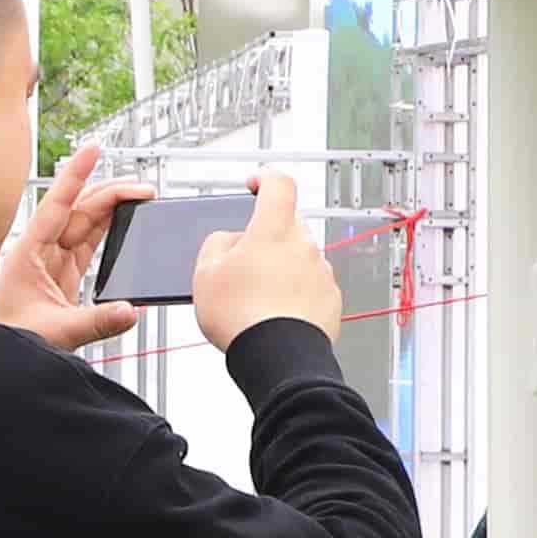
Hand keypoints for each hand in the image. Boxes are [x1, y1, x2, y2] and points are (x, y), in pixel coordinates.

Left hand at [0, 140, 150, 353]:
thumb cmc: (9, 342)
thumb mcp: (55, 333)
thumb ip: (96, 323)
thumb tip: (131, 311)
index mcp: (28, 254)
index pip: (56, 206)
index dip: (76, 176)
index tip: (93, 149)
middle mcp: (39, 252)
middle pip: (77, 211)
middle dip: (109, 194)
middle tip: (142, 188)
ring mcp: (52, 264)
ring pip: (85, 226)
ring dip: (111, 210)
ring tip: (140, 199)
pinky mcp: (63, 278)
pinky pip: (88, 246)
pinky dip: (107, 233)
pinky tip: (123, 224)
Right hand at [194, 168, 341, 350]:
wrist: (277, 358)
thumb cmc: (242, 319)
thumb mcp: (205, 274)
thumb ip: (217, 244)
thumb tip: (229, 240)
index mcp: (273, 230)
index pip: (278, 184)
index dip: (265, 179)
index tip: (256, 184)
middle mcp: (304, 245)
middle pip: (287, 225)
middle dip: (267, 237)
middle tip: (244, 262)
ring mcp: (321, 271)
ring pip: (300, 256)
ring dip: (282, 267)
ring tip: (258, 296)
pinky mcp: (331, 297)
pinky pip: (312, 284)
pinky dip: (296, 291)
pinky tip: (276, 311)